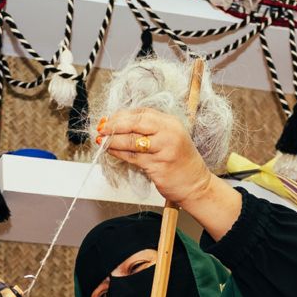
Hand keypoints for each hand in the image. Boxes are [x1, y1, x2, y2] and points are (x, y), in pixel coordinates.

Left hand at [97, 109, 217, 206]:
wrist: (195, 184)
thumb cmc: (180, 162)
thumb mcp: (168, 138)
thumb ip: (148, 130)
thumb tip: (119, 124)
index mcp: (171, 122)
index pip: (142, 112)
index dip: (122, 115)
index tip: (108, 119)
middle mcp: (169, 132)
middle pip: (135, 122)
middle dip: (114, 125)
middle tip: (101, 128)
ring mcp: (164, 149)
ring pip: (131, 140)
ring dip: (112, 140)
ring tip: (102, 141)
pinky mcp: (157, 165)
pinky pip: (132, 156)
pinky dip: (118, 153)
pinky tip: (111, 151)